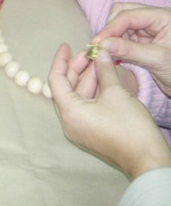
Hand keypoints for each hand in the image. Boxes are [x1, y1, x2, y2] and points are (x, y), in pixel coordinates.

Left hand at [49, 45, 170, 179]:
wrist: (149, 159)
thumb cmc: (130, 127)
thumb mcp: (116, 93)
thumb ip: (104, 69)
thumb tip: (100, 51)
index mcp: (69, 111)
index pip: (56, 80)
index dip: (61, 60)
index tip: (66, 45)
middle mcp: (69, 121)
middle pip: (67, 87)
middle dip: (78, 67)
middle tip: (90, 52)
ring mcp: (80, 127)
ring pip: (79, 95)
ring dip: (88, 78)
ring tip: (100, 60)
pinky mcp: (92, 130)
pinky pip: (87, 105)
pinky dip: (93, 90)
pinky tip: (104, 77)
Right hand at [96, 4, 170, 97]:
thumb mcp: (158, 59)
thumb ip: (129, 50)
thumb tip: (102, 44)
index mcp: (163, 16)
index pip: (129, 15)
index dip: (111, 28)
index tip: (98, 42)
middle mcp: (155, 19)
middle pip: (123, 13)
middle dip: (111, 29)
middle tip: (100, 46)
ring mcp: (149, 29)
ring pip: (122, 25)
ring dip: (112, 37)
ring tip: (106, 52)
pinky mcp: (145, 40)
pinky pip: (124, 37)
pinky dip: (117, 44)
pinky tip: (113, 54)